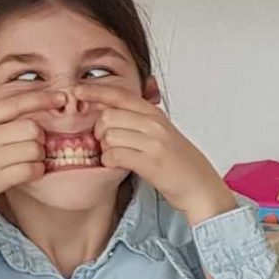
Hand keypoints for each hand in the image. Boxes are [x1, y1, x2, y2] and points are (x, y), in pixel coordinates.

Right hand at [0, 89, 61, 229]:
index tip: (58, 98)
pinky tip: (28, 171)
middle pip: (31, 127)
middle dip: (38, 135)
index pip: (15, 103)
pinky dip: (35, 171)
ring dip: (38, 155)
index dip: (41, 98)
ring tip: (29, 158)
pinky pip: (30, 171)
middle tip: (33, 142)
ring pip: (34, 149)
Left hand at [77, 81, 236, 222]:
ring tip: (116, 156)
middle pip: (108, 116)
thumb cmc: (180, 164)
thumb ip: (139, 120)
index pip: (119, 95)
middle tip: (105, 143)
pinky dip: (110, 161)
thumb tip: (107, 110)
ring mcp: (153, 142)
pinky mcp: (151, 163)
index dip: (95, 91)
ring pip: (109, 136)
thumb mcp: (162, 133)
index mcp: (155, 114)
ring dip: (106, 149)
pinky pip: (115, 155)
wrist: (201, 187)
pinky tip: (117, 165)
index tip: (77, 92)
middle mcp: (154, 124)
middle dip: (99, 131)